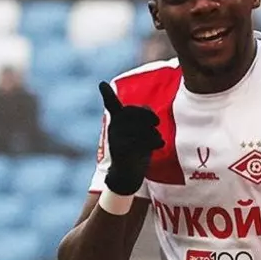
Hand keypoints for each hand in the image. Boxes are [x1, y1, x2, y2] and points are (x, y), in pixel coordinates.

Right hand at [99, 81, 163, 195]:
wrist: (127, 176)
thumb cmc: (136, 148)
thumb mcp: (140, 130)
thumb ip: (144, 116)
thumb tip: (150, 112)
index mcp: (116, 121)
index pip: (111, 105)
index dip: (107, 94)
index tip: (102, 84)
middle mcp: (113, 128)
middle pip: (132, 111)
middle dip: (147, 114)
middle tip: (157, 122)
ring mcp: (116, 140)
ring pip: (140, 127)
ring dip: (154, 131)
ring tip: (157, 139)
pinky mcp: (122, 151)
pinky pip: (142, 141)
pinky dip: (155, 142)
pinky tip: (158, 146)